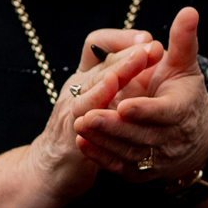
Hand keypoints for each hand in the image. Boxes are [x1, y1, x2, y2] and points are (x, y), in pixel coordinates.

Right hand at [20, 37, 159, 201]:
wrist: (54, 168)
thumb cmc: (86, 131)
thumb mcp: (104, 99)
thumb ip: (124, 79)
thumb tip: (153, 55)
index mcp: (86, 77)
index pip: (97, 46)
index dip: (120, 39)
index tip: (147, 39)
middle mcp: (76, 88)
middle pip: (99, 64)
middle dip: (127, 54)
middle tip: (152, 46)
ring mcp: (71, 111)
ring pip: (90, 86)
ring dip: (114, 74)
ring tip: (135, 63)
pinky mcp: (71, 136)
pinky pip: (82, 119)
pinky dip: (96, 104)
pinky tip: (109, 101)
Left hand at [73, 7, 207, 181]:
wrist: (194, 137)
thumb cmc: (183, 92)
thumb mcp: (184, 65)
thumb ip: (183, 40)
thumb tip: (188, 10)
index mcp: (183, 109)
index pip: (165, 113)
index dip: (145, 111)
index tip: (124, 105)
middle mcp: (172, 138)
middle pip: (141, 135)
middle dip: (114, 127)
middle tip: (87, 116)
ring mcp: (157, 158)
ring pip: (128, 152)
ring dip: (103, 140)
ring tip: (78, 125)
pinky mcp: (142, 172)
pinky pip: (120, 166)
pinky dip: (100, 156)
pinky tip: (81, 143)